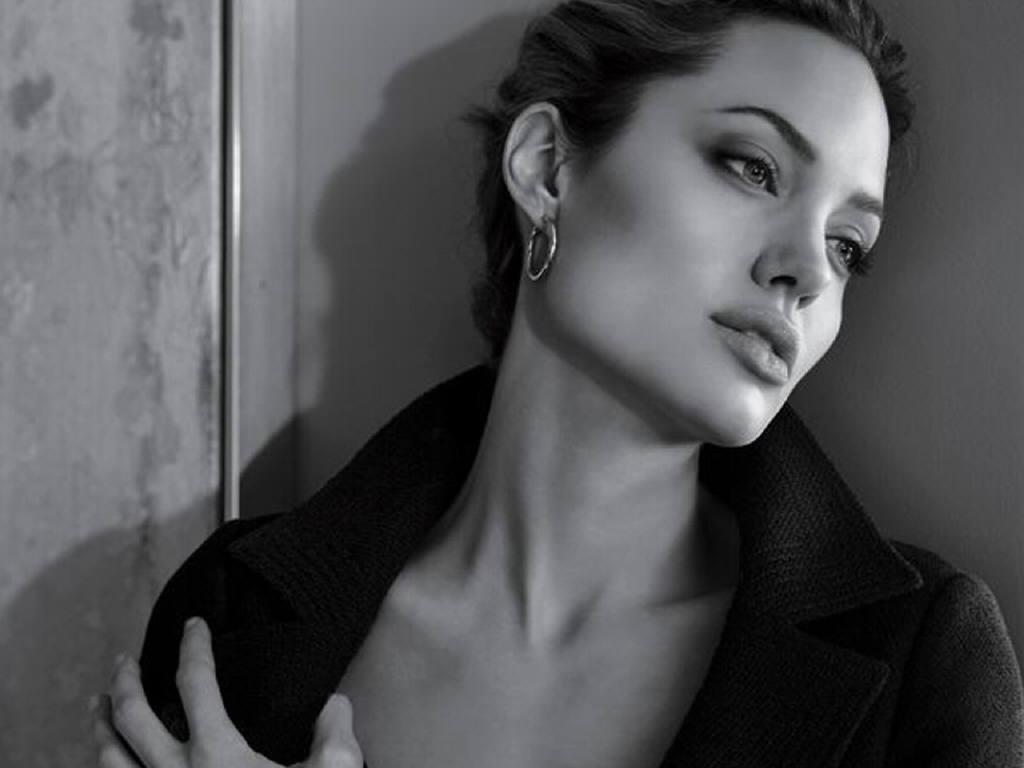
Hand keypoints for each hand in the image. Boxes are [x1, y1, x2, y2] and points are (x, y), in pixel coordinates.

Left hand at [93, 617, 362, 767]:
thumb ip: (335, 736)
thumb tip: (336, 704)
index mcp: (215, 754)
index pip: (195, 682)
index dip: (194, 647)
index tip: (194, 625)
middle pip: (131, 715)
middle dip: (125, 682)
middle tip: (125, 662)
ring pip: (109, 759)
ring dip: (100, 728)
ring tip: (97, 709)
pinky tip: (113, 765)